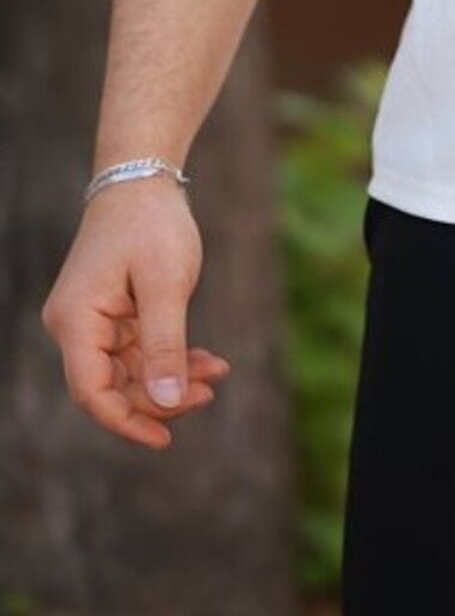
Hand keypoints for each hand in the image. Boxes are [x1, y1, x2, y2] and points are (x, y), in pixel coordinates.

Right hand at [41, 175, 230, 450]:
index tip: (165, 439)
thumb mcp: (166, 285)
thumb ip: (164, 346)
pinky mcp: (113, 313)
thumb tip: (165, 403)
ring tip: (217, 373)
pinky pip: (139, 349)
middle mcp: (76, 326)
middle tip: (209, 392)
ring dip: (172, 376)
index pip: (92, 392)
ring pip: (130, 370)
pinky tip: (207, 360)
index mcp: (76, 322)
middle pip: (113, 385)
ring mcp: (94, 320)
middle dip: (161, 396)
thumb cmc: (152, 225)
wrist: (144, 177)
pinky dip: (170, 356)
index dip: (126, 421)